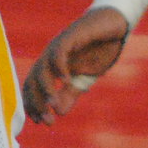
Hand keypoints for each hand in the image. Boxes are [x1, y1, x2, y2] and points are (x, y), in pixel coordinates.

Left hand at [21, 7, 129, 125]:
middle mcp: (49, 57)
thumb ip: (70, 93)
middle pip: (32, 80)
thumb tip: (58, 113)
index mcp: (50, 67)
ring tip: (54, 105)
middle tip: (47, 120)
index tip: (41, 122)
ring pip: (41, 68)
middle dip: (37, 102)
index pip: (32, 87)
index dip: (32, 105)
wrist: (114, 25)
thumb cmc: (99, 50)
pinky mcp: (70, 37)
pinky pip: (58, 53)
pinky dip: (59, 68)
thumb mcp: (85, 78)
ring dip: (46, 89)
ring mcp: (58, 46)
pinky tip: (67, 81)